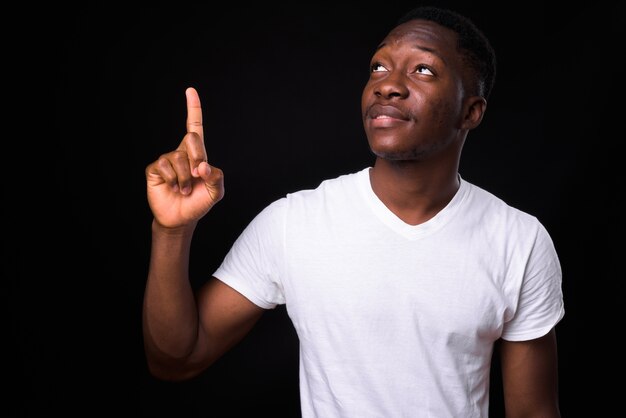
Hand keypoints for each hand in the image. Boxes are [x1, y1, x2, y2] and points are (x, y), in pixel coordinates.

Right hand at [145, 87, 224, 227]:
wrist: (181, 219)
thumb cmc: (199, 203)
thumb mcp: (216, 192)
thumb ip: (217, 177)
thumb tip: (202, 166)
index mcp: (197, 154)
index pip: (194, 126)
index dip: (193, 108)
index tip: (190, 90)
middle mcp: (181, 153)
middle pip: (191, 138)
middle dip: (198, 156)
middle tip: (198, 175)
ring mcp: (167, 160)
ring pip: (179, 157)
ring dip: (185, 178)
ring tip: (184, 190)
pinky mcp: (155, 170)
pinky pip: (165, 166)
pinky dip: (173, 180)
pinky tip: (173, 188)